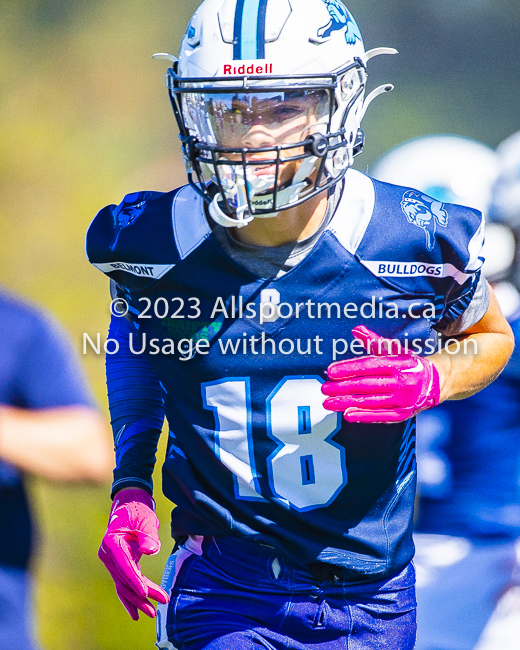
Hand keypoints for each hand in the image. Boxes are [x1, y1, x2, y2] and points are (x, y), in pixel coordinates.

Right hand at [98, 488, 168, 619]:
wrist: (130, 504)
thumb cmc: (138, 510)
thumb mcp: (146, 518)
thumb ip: (148, 534)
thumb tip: (150, 550)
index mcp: (112, 543)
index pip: (124, 566)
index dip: (135, 580)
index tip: (146, 593)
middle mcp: (108, 554)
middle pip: (124, 579)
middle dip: (141, 595)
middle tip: (157, 606)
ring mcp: (111, 561)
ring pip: (124, 585)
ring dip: (137, 600)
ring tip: (151, 613)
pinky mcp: (118, 564)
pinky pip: (124, 583)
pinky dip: (131, 596)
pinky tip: (138, 611)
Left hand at [322, 325, 439, 422]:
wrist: (436, 382)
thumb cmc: (410, 365)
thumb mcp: (396, 350)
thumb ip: (374, 342)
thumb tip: (357, 330)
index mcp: (398, 363)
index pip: (369, 366)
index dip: (348, 369)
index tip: (330, 371)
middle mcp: (402, 381)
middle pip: (366, 385)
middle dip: (342, 387)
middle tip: (324, 389)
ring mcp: (403, 399)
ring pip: (370, 401)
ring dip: (347, 403)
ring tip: (329, 402)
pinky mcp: (404, 413)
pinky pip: (381, 416)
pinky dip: (363, 416)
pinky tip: (347, 415)